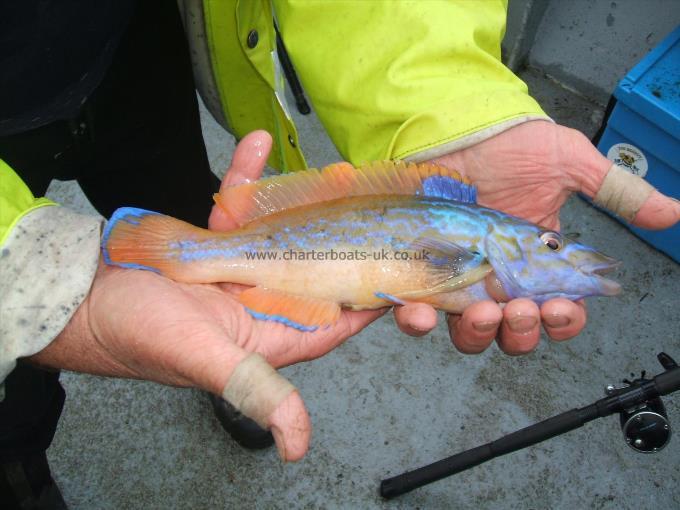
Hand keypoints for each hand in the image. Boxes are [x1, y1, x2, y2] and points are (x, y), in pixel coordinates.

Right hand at [30, 131, 384, 461]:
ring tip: (334, 172)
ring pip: (288, 231)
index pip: (341, 316)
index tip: (408, 265)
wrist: (83, 299)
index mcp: (276, 333)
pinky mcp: (217, 242)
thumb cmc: (140, 335)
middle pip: (323, 266)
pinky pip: (241, 205)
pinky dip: (247, 178)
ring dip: (308, 201)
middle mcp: (267, 301)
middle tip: (378, 202)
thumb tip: (296, 445)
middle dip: (351, 235)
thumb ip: (256, 389)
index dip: (375, 295)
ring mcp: (244, 268)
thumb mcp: (206, 359)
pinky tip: (255, 144)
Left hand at [393, 120, 679, 353]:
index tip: (560, 309)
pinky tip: (421, 312)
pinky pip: (417, 309)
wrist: (454, 125)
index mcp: (538, 261)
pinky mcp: (420, 269)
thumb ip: (617, 193)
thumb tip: (673, 212)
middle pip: (512, 331)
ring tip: (480, 311)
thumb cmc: (508, 144)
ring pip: (468, 331)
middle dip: (520, 332)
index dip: (562, 321)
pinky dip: (417, 320)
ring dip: (476, 333)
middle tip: (520, 309)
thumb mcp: (569, 165)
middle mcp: (499, 276)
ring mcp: (458, 275)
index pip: (556, 311)